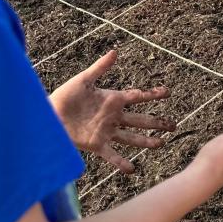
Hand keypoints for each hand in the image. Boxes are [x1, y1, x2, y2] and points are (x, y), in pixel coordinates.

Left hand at [50, 49, 175, 172]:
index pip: (138, 96)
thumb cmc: (64, 96)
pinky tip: (132, 170)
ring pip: (132, 137)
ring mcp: (106, 132)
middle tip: (174, 125)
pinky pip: (112, 155)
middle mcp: (113, 117)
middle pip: (140, 119)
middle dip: (158, 122)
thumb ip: (100, 68)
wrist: (48, 116)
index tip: (168, 92)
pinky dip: (122, 163)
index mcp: (112, 99)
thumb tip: (115, 52)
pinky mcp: (97, 145)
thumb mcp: (83, 80)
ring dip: (146, 141)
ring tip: (161, 143)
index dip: (153, 95)